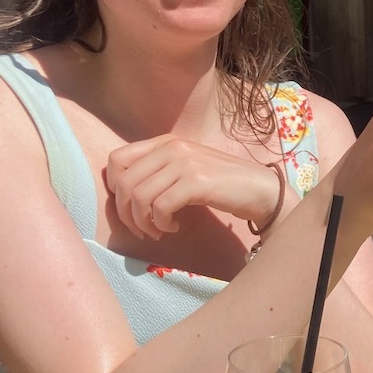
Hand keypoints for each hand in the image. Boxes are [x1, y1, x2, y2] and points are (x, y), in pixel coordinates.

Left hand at [106, 136, 282, 239]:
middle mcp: (172, 147)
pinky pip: (160, 207)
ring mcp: (184, 163)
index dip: (113, 187)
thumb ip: (158, 171)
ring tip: (159, 231)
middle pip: (124, 182)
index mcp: (166, 142)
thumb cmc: (222, 184)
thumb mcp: (186, 168)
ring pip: (139, 197)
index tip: (129, 206)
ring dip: (144, 223)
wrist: (259, 189)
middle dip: (126, 214)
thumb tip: (123, 192)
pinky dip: (162, 224)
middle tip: (142, 229)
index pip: (117, 159)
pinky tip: (174, 228)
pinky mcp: (196, 182)